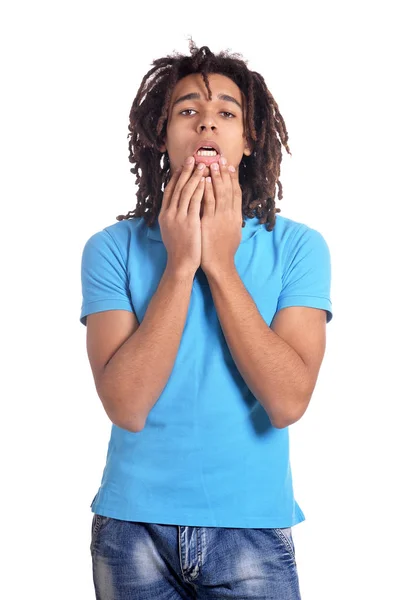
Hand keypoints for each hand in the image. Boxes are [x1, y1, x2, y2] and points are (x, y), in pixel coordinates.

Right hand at [158, 157, 205, 276]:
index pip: (170, 191)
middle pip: (177, 187)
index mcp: (164, 215)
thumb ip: (174, 217)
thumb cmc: (179, 249)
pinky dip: (200, 190)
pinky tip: (206, 181)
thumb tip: (177, 206)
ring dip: (194, 177)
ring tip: (202, 165)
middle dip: (185, 172)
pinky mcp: (189, 222)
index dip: (176, 177)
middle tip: (192, 158)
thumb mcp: (171, 230)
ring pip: (186, 191)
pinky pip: (195, 202)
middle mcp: (169, 214)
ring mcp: (178, 217)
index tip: (182, 166)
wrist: (180, 264)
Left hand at [200, 158, 241, 276]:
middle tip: (220, 158)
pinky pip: (207, 202)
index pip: (236, 192)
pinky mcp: (209, 222)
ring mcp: (220, 218)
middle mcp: (230, 214)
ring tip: (211, 163)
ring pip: (219, 193)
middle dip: (224, 172)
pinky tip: (203, 180)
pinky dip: (206, 190)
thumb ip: (231, 219)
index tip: (229, 166)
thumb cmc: (224, 251)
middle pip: (228, 189)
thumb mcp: (232, 232)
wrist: (220, 265)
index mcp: (236, 216)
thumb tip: (231, 210)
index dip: (232, 178)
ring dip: (215, 177)